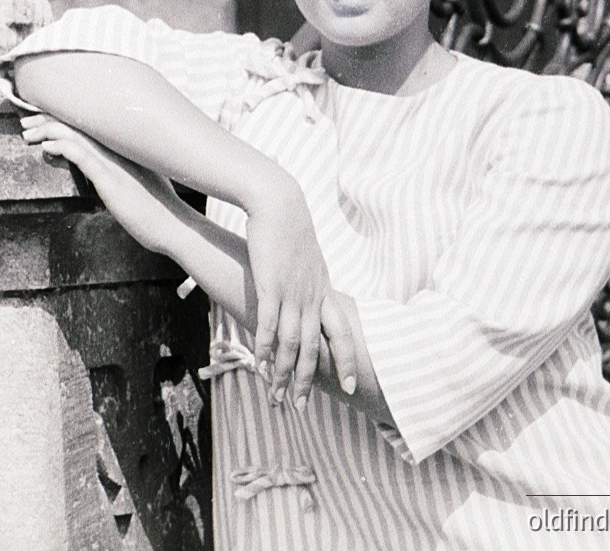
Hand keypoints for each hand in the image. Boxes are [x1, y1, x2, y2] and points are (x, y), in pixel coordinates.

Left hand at [19, 113, 180, 254]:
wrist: (173, 225)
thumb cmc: (156, 206)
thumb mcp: (136, 180)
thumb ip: (118, 170)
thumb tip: (100, 170)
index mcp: (121, 146)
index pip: (86, 123)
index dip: (61, 117)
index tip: (40, 120)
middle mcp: (117, 147)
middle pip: (76, 123)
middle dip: (47, 120)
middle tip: (26, 124)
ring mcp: (113, 161)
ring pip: (74, 134)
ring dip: (46, 131)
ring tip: (27, 135)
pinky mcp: (109, 178)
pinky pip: (81, 155)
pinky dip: (61, 147)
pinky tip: (46, 148)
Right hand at [243, 172, 355, 408]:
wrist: (279, 202)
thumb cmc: (290, 226)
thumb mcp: (308, 256)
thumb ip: (312, 276)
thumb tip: (315, 289)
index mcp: (324, 288)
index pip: (342, 331)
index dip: (346, 360)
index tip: (351, 386)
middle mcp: (312, 295)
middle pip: (314, 346)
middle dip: (307, 380)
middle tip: (302, 406)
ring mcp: (292, 292)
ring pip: (290, 342)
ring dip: (282, 373)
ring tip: (276, 397)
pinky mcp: (270, 286)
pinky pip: (268, 325)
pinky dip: (264, 349)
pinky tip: (259, 366)